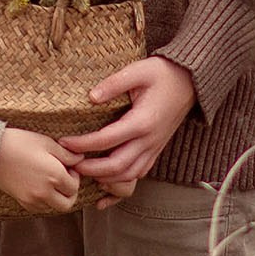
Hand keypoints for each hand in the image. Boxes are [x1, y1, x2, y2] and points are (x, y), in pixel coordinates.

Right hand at [0, 128, 81, 213]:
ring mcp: (32, 199)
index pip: (74, 187)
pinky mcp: (21, 201)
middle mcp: (45, 192)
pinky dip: (44, 201)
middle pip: (67, 203)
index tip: (68, 168)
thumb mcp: (46, 142)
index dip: (75, 177)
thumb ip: (67, 154)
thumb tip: (80, 158)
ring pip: (54, 208)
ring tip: (51, 182)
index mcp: (54, 176)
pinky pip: (39, 208)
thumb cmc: (18, 143)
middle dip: (70, 192)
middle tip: (65, 179)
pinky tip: (40, 186)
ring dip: (57, 198)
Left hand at [62, 56, 196, 205]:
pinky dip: (121, 182)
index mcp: (142, 121)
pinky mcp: (155, 150)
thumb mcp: (138, 70)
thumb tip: (91, 97)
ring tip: (84, 173)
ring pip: (129, 175)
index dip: (82, 144)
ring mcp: (154, 148)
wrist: (190, 82)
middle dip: (91, 169)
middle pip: (117, 166)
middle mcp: (149, 140)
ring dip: (105, 179)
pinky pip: (139, 173)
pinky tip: (105, 185)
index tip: (64, 142)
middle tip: (71, 164)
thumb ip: (114, 83)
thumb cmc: (163, 74)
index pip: (107, 139)